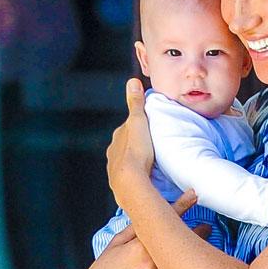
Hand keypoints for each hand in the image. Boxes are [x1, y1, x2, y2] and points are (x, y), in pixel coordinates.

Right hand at [74, 192, 204, 268]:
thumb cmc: (105, 266)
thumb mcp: (117, 241)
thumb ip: (135, 228)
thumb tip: (151, 212)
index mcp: (138, 246)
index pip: (163, 222)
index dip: (181, 206)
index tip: (193, 196)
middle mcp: (148, 263)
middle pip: (179, 244)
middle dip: (197, 233)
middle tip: (206, 228)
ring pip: (182, 266)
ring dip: (194, 255)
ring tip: (203, 249)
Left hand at [106, 79, 155, 208]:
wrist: (131, 183)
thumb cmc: (137, 152)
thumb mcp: (139, 123)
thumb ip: (136, 104)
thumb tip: (132, 81)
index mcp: (117, 139)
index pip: (127, 130)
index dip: (138, 128)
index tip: (149, 128)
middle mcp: (113, 155)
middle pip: (126, 147)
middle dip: (137, 146)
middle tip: (153, 146)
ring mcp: (116, 171)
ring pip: (128, 163)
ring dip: (139, 162)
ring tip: (153, 164)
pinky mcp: (122, 187)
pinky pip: (132, 179)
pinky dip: (140, 178)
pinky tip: (150, 180)